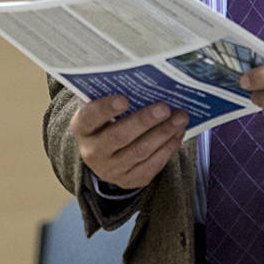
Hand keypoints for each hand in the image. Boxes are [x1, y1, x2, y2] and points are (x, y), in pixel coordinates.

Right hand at [72, 96, 187, 188]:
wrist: (106, 154)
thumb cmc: (108, 120)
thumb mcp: (103, 107)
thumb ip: (116, 96)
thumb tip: (145, 82)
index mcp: (82, 128)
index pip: (89, 117)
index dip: (105, 108)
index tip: (124, 98)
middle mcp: (92, 152)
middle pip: (119, 137)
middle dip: (144, 121)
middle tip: (165, 108)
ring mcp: (109, 170)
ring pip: (139, 152)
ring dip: (163, 133)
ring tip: (180, 117)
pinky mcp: (128, 180)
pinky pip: (151, 166)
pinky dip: (168, 148)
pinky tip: (178, 133)